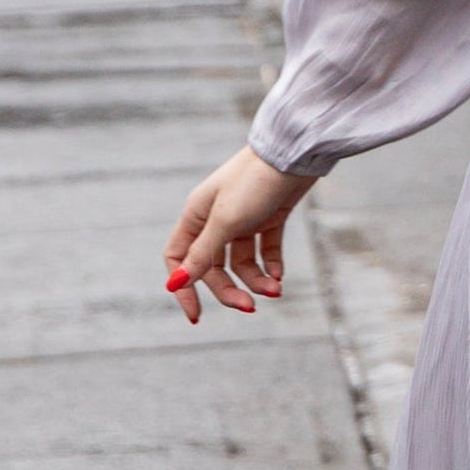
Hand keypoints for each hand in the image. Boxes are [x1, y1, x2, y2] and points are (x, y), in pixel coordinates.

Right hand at [163, 146, 315, 324]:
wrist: (294, 154)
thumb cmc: (255, 182)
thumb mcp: (226, 221)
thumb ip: (202, 253)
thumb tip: (175, 283)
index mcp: (196, 215)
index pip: (179, 258)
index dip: (185, 286)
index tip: (197, 314)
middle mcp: (216, 218)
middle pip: (213, 267)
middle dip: (229, 289)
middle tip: (250, 308)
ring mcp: (243, 219)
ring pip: (242, 262)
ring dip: (256, 280)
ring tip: (275, 289)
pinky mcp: (269, 218)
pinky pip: (265, 251)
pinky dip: (271, 266)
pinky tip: (279, 276)